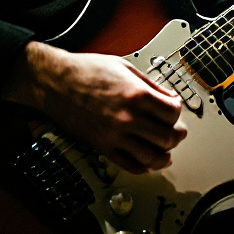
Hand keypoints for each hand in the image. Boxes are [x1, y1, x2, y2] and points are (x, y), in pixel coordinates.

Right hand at [1, 41, 186, 174]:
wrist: (56, 82)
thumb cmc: (86, 71)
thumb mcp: (124, 67)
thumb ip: (149, 84)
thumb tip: (168, 96)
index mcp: (136, 94)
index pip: (172, 112)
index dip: (178, 110)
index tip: (174, 107)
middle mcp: (127, 118)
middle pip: (167, 137)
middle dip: (177, 135)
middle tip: (178, 131)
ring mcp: (115, 135)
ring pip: (152, 157)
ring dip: (164, 155)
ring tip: (166, 150)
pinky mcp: (103, 147)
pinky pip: (129, 166)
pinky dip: (143, 167)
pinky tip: (147, 160)